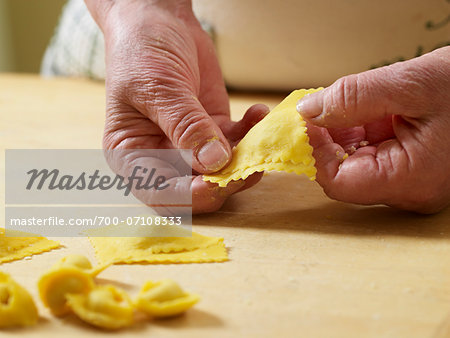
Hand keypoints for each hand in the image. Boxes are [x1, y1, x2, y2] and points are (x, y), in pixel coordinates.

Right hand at [85, 0, 266, 213]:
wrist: (159, 20)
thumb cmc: (141, 51)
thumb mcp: (158, 87)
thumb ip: (186, 126)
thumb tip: (215, 163)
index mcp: (134, 154)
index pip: (160, 193)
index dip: (189, 196)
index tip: (216, 182)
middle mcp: (162, 156)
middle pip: (196, 188)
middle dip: (226, 181)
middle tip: (252, 163)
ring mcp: (191, 145)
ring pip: (222, 171)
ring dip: (245, 159)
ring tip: (261, 135)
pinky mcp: (214, 130)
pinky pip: (237, 143)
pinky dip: (252, 134)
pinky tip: (258, 113)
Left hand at [297, 46, 449, 213]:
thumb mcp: (412, 84)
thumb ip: (355, 98)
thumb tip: (308, 112)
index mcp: (410, 180)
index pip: (337, 182)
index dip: (314, 151)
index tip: (305, 120)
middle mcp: (408, 189)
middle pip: (342, 172)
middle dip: (326, 138)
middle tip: (318, 105)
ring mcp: (410, 179)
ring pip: (354, 161)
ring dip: (342, 131)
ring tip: (346, 101)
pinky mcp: (411, 166)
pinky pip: (371, 152)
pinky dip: (358, 129)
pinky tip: (361, 108)